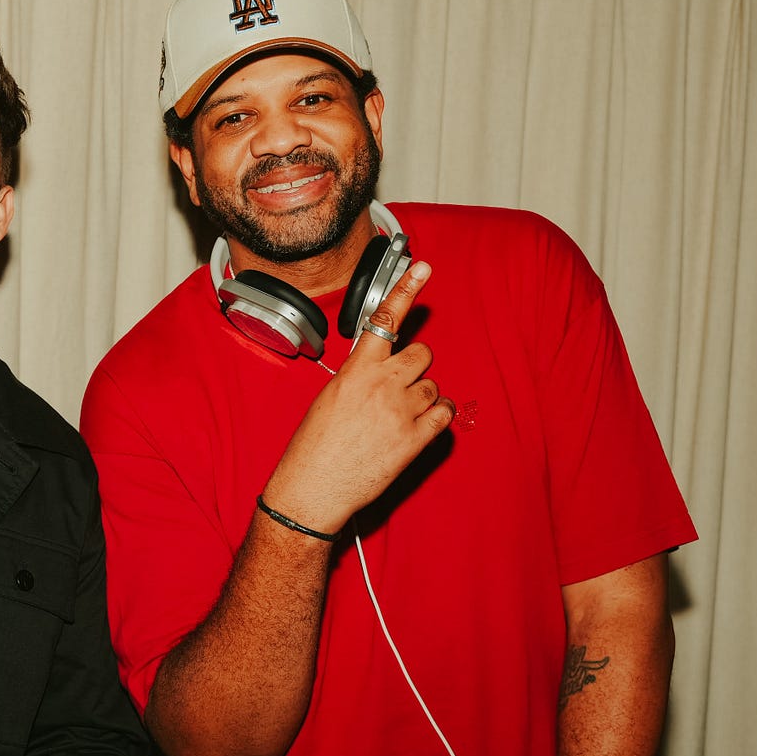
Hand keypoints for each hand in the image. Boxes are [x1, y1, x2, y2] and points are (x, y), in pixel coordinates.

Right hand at [264, 262, 453, 533]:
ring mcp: (402, 411)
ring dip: (422, 397)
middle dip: (415, 367)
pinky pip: (444, 414)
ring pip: (432, 386)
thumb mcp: (328, 399)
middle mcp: (382, 385)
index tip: (422, 266)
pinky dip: (437, 417)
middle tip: (399, 387)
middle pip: (422, 354)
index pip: (384, 320)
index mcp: (356, 371)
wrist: (313, 489)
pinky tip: (420, 427)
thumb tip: (379, 373)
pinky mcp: (415, 438)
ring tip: (398, 417)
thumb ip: (358, 378)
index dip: (405, 288)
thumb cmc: (312, 448)